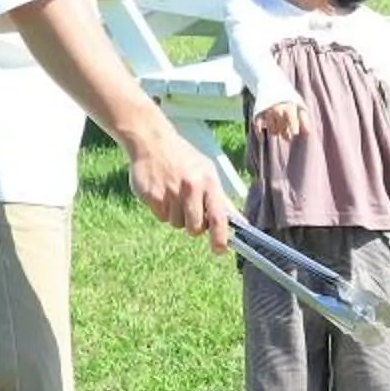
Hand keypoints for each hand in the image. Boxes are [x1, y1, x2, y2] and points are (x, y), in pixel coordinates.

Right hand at [128, 131, 230, 251]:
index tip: (220, 249)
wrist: (151, 141)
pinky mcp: (151, 196)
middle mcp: (191, 187)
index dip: (220, 237)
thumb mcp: (207, 171)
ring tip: (173, 194)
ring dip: (176, 215)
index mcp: (208, 181)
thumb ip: (220, 197)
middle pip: (194, 228)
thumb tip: (238, 222)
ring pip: (176, 224)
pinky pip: (160, 216)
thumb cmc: (184, 158)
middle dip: (193, 226)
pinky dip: (161, 209)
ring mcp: (170, 192)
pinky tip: (161, 191)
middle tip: (190, 212)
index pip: (219, 217)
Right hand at [253, 99, 306, 142]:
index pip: (291, 118)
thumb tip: (308, 132)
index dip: (293, 126)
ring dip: (276, 132)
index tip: (295, 133)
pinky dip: (260, 135)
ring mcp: (266, 112)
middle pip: (282, 127)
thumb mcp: (298, 105)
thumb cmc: (288, 99)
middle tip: (288, 135)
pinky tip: (263, 139)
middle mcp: (276, 109)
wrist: (270, 86)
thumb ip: (304, 118)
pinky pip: (258, 128)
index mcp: (288, 106)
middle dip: (285, 133)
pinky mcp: (258, 114)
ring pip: (272, 130)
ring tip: (279, 129)